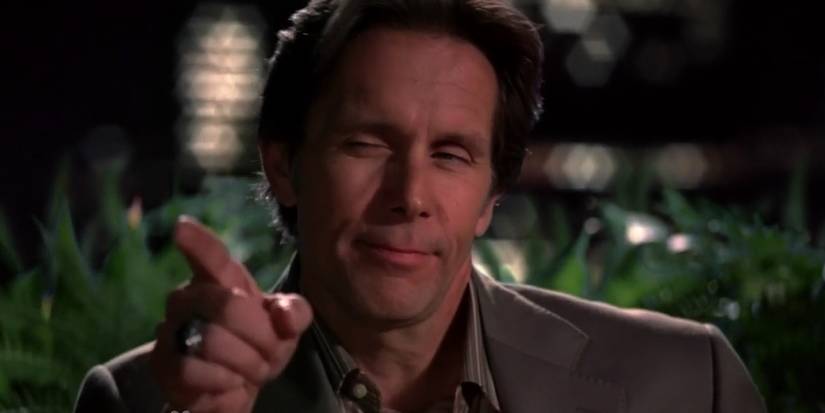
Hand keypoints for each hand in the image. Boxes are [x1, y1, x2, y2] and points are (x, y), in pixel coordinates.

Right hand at [149, 216, 311, 412]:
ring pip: (212, 343)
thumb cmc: (259, 342)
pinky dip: (222, 383)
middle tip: (269, 353)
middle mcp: (189, 296)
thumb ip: (295, 312)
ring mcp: (170, 328)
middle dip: (261, 337)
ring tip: (249, 369)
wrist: (233, 384)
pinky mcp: (161, 362)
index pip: (211, 256)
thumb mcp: (287, 326)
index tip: (182, 226)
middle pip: (229, 307)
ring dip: (244, 364)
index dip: (198, 242)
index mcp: (223, 279)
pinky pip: (194, 372)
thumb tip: (283, 316)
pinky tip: (227, 382)